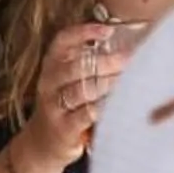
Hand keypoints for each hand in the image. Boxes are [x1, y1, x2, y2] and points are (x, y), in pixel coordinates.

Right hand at [18, 23, 129, 172]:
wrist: (44, 142)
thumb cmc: (66, 104)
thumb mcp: (68, 80)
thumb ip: (89, 62)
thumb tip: (125, 45)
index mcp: (51, 65)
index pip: (62, 41)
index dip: (84, 32)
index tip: (109, 30)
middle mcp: (49, 83)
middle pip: (76, 67)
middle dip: (106, 62)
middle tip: (129, 59)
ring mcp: (54, 106)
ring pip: (81, 91)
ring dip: (107, 84)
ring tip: (129, 81)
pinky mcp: (63, 128)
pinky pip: (85, 115)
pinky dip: (104, 108)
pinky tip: (120, 104)